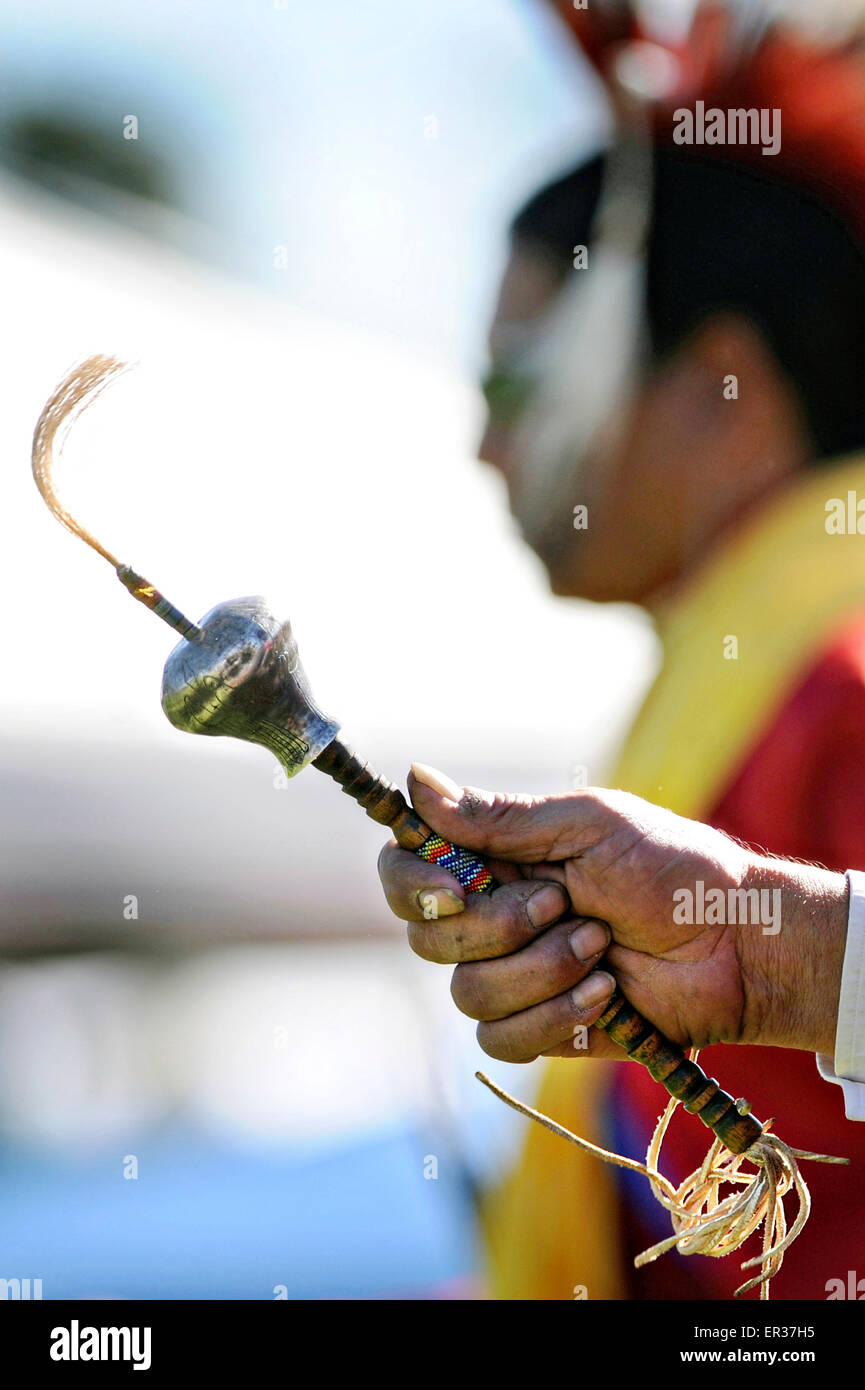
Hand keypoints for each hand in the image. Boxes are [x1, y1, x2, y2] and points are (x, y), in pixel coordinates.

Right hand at [378, 765, 847, 1061]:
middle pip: (427, 939)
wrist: (735, 944)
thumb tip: (414, 780)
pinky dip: (554, 1015)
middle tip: (561, 901)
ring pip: (467, 994)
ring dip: (539, 970)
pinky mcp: (542, 1029)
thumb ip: (498, 817)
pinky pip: (502, 1039)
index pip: (407, 872)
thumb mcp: (586, 826)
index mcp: (496, 860)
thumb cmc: (671, 867)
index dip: (412, 883)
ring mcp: (515, 976)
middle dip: (496, 926)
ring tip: (600, 945)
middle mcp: (493, 918)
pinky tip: (607, 994)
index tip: (454, 887)